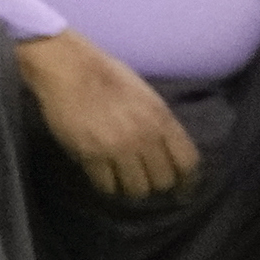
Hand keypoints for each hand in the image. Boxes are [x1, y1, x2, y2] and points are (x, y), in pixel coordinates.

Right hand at [16, 30, 202, 198]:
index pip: (188, 162)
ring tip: (123, 180)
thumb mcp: (148, 98)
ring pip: (136, 190)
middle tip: (145, 180)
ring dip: (131, 188)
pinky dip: (107, 185)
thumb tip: (169, 153)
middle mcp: (145, 136)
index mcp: (162, 119)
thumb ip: (160, 125)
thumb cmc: (109, 77)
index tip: (183, 191)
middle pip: (163, 181)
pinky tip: (104, 177)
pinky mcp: (91, 156)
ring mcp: (118, 148)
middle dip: (156, 185)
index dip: (188, 181)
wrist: (71, 69)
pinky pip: (106, 186)